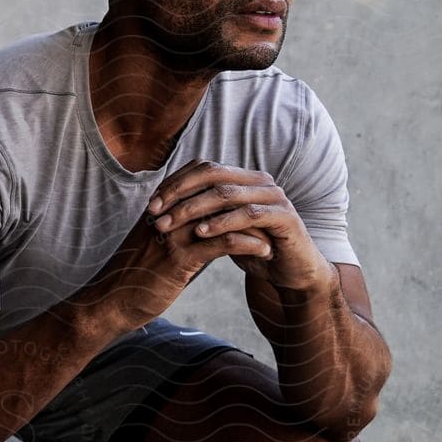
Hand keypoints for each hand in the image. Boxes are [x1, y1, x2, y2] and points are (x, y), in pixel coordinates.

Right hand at [75, 192, 274, 332]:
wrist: (106, 303)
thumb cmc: (128, 277)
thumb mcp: (147, 243)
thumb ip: (168, 227)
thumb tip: (195, 222)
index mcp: (156, 208)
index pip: (194, 177)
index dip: (224, 183)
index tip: (248, 196)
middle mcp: (163, 216)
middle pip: (211, 192)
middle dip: (243, 202)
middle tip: (268, 212)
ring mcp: (170, 236)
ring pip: (220, 216)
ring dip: (251, 224)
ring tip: (272, 234)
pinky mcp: (177, 260)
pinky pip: (220, 244)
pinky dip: (246, 244)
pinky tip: (262, 251)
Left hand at [145, 160, 332, 292]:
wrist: (291, 272)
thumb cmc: (253, 249)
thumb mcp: (222, 229)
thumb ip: (202, 213)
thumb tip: (162, 204)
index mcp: (244, 179)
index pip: (204, 169)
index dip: (175, 184)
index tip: (150, 204)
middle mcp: (260, 182)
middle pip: (212, 175)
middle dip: (179, 193)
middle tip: (154, 213)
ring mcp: (274, 197)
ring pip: (227, 193)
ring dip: (194, 208)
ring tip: (170, 224)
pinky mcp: (285, 217)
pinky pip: (248, 215)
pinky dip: (222, 222)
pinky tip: (201, 233)